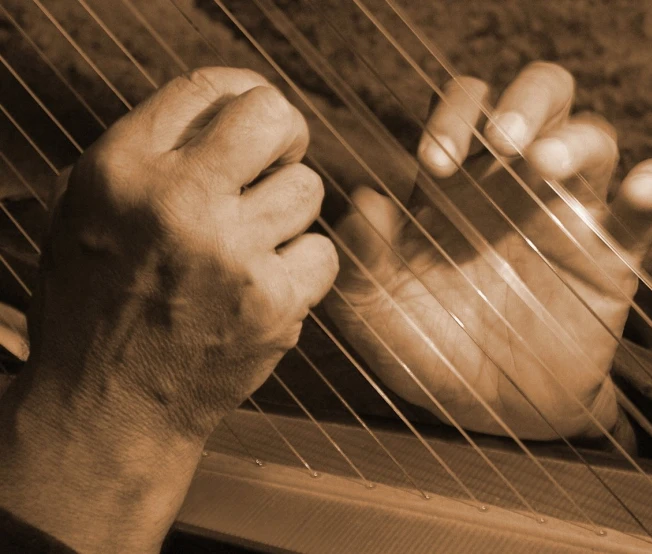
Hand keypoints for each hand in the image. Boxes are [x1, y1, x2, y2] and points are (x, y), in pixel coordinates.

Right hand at [1, 67, 336, 551]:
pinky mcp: (271, 303)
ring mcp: (228, 253)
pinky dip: (302, 271)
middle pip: (272, 117)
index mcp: (121, 168)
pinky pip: (322, 253)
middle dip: (285, 134)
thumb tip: (231, 110)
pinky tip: (267, 289)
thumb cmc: (99, 305)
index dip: (246, 94)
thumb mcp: (91, 211)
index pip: (209, 88)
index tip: (258, 117)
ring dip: (289, 214)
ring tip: (253, 247)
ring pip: (308, 188)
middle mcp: (176, 201)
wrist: (110, 408)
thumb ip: (152, 155)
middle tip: (278, 161)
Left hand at [325, 62, 651, 439]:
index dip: (453, 116)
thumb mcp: (376, 315)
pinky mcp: (613, 257)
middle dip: (523, 104)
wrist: (488, 410)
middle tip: (501, 142)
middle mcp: (515, 185)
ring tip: (544, 167)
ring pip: (594, 138)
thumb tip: (363, 200)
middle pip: (540, 98)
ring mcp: (567, 216)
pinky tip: (645, 189)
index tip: (435, 162)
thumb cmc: (428, 350)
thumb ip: (361, 261)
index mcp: (458, 186)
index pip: (466, 111)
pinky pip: (647, 210)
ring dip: (574, 141)